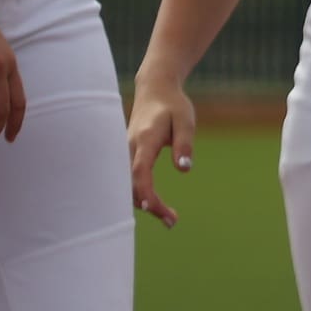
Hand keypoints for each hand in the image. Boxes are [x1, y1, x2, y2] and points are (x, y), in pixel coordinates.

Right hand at [128, 72, 197, 227]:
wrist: (154, 89)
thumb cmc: (172, 105)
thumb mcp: (186, 120)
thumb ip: (184, 144)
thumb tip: (184, 169)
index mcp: (145, 139)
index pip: (140, 169)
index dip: (144, 190)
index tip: (153, 207)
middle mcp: (129, 147)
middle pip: (131, 183)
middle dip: (149, 205)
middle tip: (172, 221)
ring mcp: (124, 152)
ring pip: (127, 185)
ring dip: (145, 202)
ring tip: (170, 217)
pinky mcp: (126, 156)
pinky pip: (127, 179)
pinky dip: (139, 194)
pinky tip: (155, 204)